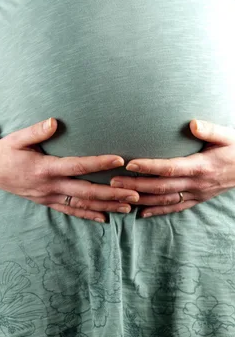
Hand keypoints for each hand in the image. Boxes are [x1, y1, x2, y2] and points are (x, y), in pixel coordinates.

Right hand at [0, 117, 140, 223]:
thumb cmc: (4, 150)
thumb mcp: (17, 138)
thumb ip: (36, 131)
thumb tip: (54, 122)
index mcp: (45, 168)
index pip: (77, 166)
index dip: (99, 163)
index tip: (119, 160)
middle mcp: (49, 185)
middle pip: (85, 191)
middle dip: (111, 193)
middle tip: (135, 193)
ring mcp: (48, 196)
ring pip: (81, 204)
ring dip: (105, 206)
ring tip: (127, 207)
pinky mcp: (46, 201)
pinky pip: (70, 211)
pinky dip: (88, 215)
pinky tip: (104, 218)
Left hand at [110, 119, 234, 217]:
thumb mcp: (228, 136)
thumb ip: (210, 130)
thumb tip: (192, 123)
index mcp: (202, 166)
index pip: (170, 168)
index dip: (149, 167)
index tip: (130, 163)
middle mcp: (197, 184)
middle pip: (161, 187)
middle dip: (136, 185)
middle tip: (113, 181)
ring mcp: (197, 194)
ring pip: (165, 200)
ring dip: (141, 199)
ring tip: (119, 196)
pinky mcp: (198, 200)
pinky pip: (175, 208)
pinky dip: (157, 211)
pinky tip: (140, 213)